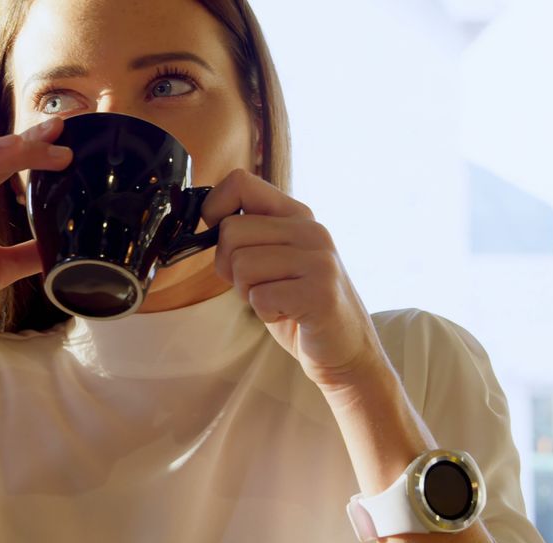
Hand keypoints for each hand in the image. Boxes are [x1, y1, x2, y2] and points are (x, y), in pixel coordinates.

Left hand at [201, 169, 389, 388]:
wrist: (345, 350)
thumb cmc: (299, 305)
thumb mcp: (274, 259)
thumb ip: (249, 236)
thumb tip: (207, 221)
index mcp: (296, 215)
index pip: (240, 182)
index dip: (214, 208)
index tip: (216, 234)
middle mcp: (311, 230)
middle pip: (230, 231)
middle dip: (229, 267)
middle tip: (258, 286)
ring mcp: (319, 260)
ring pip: (241, 265)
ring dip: (249, 293)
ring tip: (278, 300)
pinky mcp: (320, 293)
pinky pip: (259, 297)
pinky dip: (265, 313)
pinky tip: (290, 315)